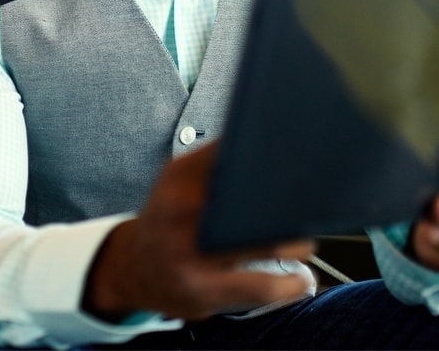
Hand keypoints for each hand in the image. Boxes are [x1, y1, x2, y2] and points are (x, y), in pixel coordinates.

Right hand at [85, 142, 314, 321]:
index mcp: (180, 175)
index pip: (237, 155)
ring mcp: (189, 252)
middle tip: (306, 208)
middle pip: (257, 200)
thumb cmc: (169, 221)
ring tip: (300, 245)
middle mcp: (182, 210)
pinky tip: (299, 279)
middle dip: (290, 207)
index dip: (274, 160)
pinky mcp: (201, 290)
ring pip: (269, 244)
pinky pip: (264, 287)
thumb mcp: (181, 183)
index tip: (298, 166)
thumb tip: (280, 147)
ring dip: (296, 245)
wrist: (132, 268)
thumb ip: (219, 165)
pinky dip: (291, 284)